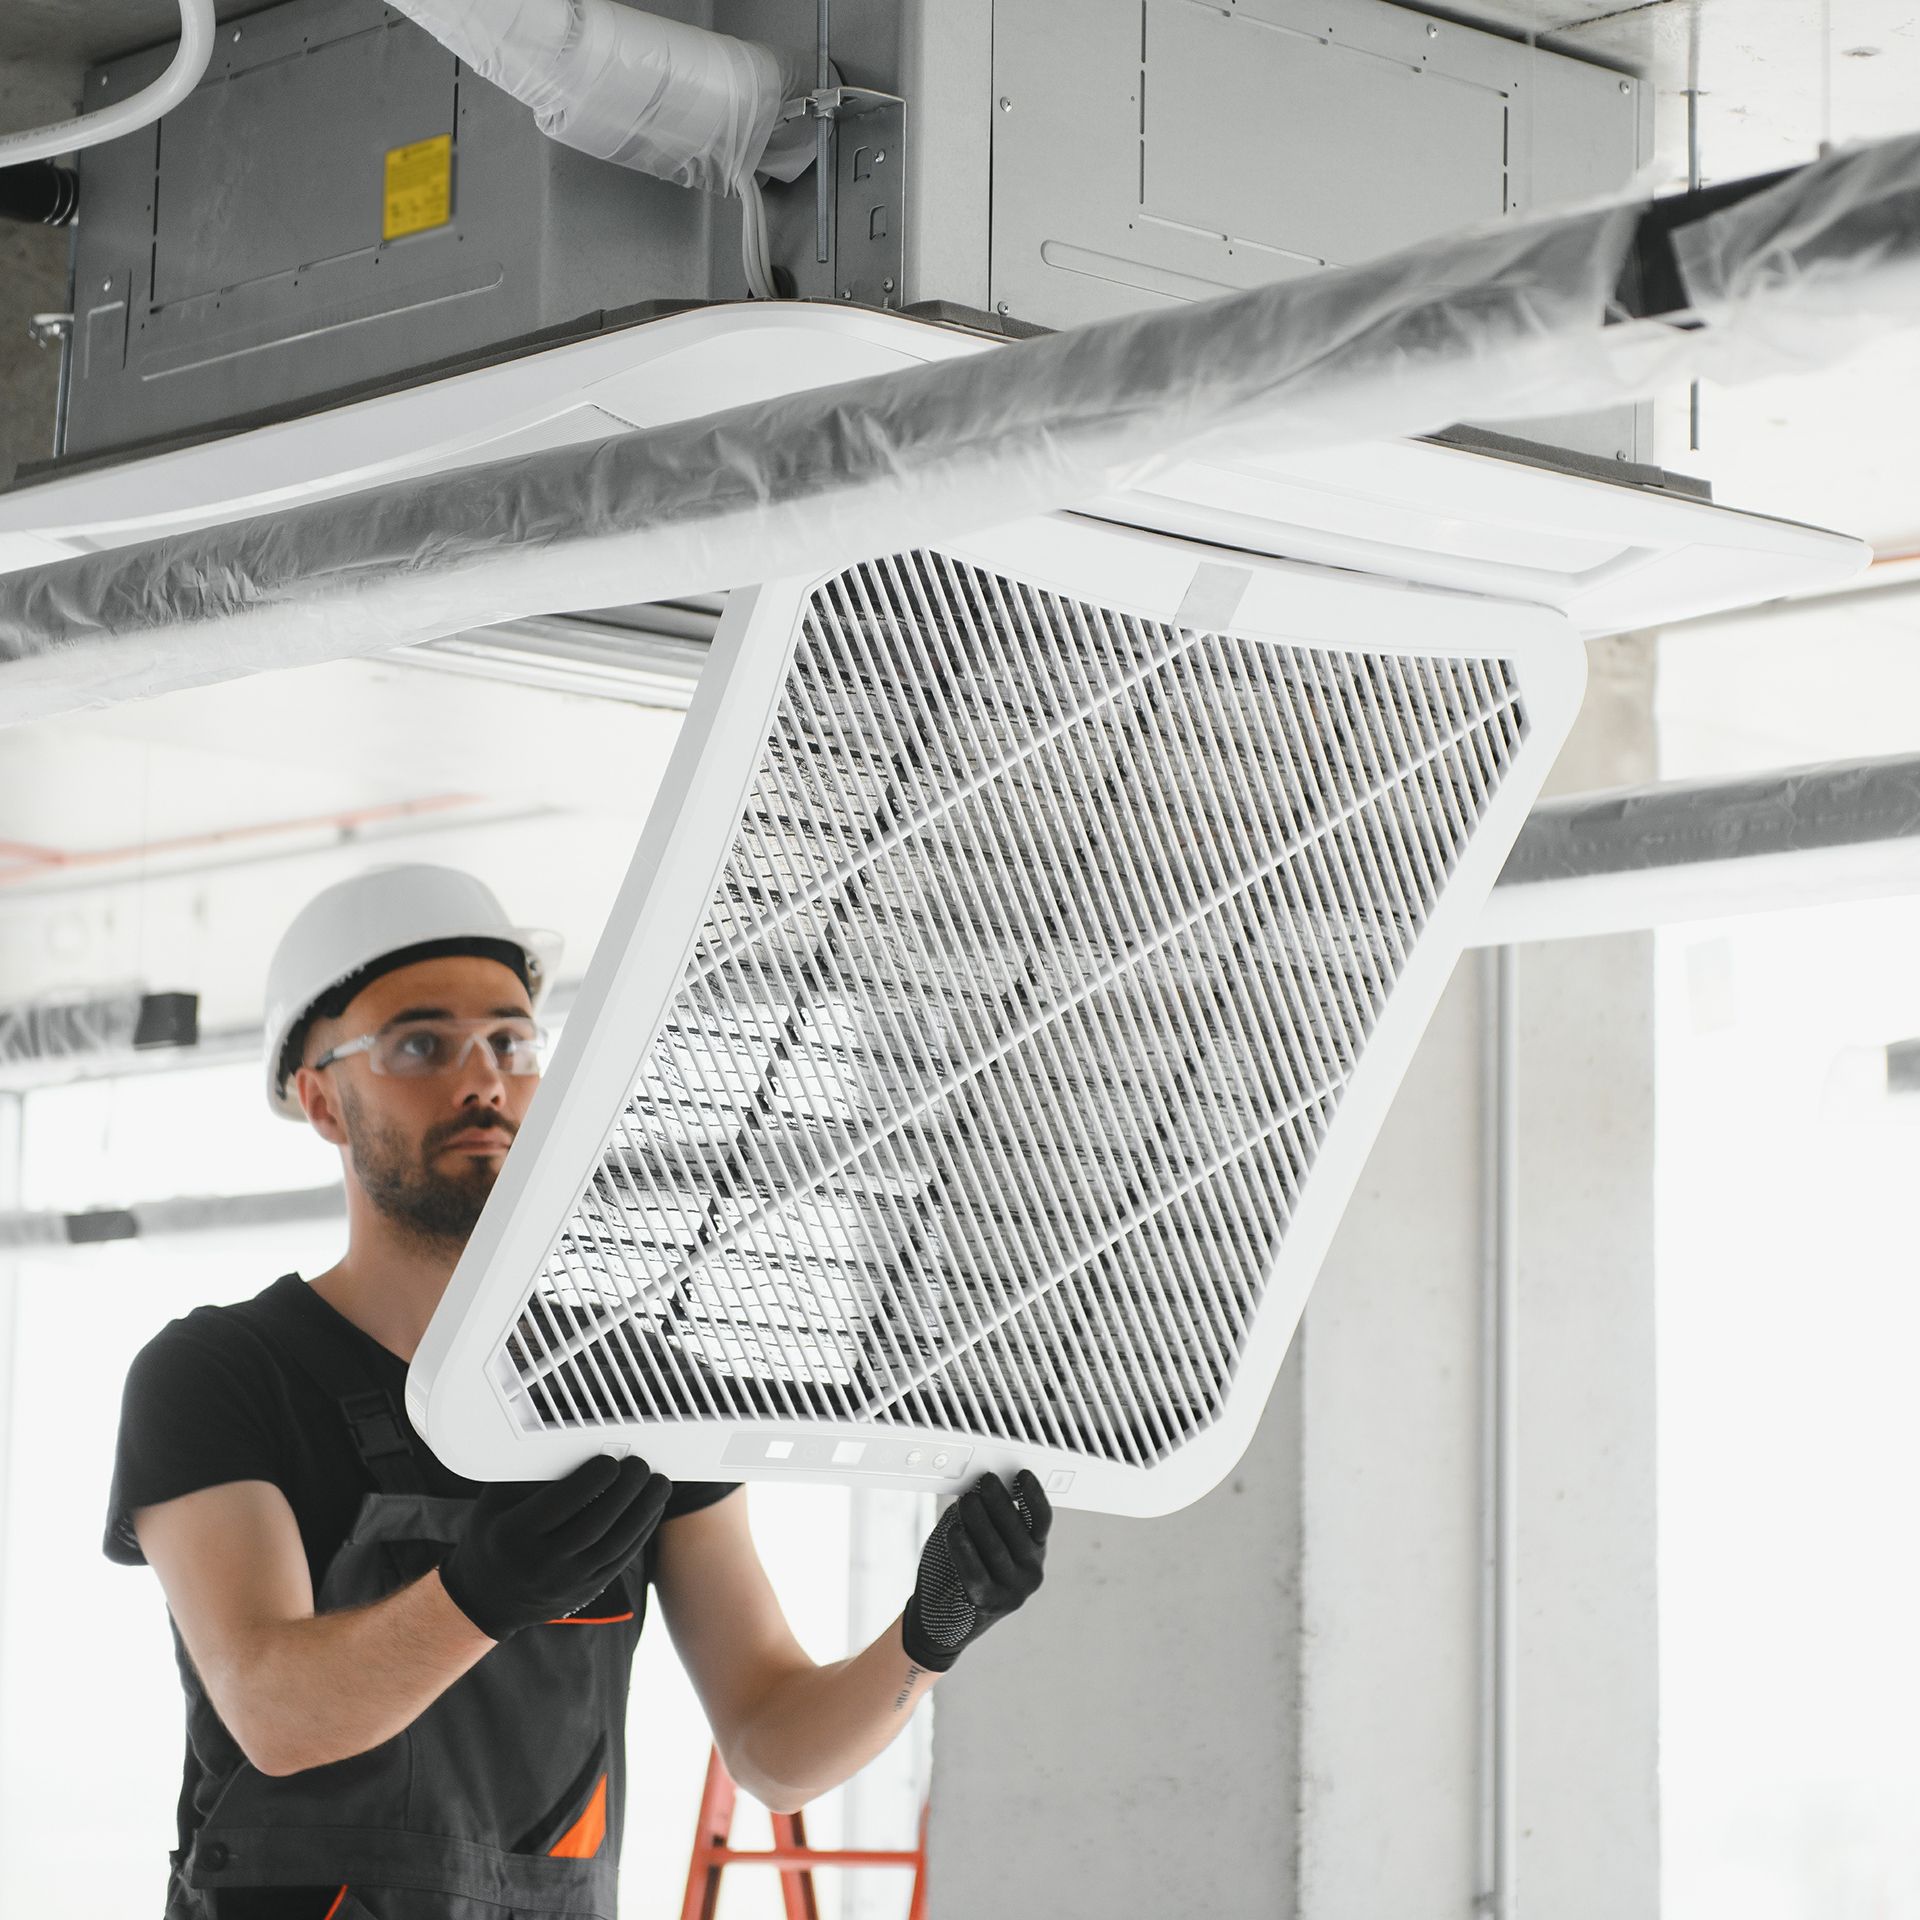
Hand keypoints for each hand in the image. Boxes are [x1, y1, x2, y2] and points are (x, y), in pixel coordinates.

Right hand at [438, 1454, 671, 1642]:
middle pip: (593, 1526)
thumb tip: (575, 1442)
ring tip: (659, 1482)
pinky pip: (621, 1560)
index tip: (609, 1459)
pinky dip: (642, 1531)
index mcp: (513, 1535)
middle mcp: (540, 1564)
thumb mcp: (495, 1502)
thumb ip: (528, 1473)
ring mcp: (566, 1583)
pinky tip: (652, 1508)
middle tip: (640, 1464)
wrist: (488, 1598)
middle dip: (625, 1491)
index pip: (559, 1505)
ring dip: (643, 1511)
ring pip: (615, 1546)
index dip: (590, 1481)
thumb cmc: (494, 1535)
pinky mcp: (586, 1591)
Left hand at [901, 1469, 1051, 1671]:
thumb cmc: (964, 1566)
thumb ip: (985, 1513)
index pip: (1041, 1520)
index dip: (1034, 1496)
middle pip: (1018, 1530)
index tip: (1021, 1476)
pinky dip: (964, 1550)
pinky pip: (975, 1572)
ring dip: (980, 1519)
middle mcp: (1030, 1572)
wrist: (942, 1618)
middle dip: (1000, 1501)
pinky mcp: (988, 1603)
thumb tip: (979, 1486)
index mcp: (1034, 1551)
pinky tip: (955, 1531)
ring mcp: (1012, 1591)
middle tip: (986, 1482)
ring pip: (996, 1547)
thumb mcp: (982, 1536)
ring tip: (967, 1500)